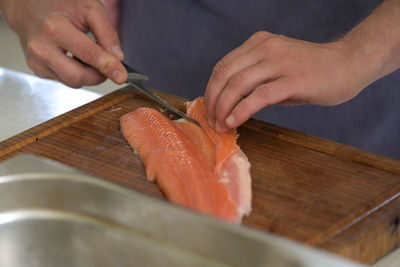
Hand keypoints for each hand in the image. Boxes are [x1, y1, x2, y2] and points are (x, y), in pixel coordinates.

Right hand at [0, 0, 125, 87]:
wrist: (28, 7)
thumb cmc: (60, 4)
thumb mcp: (89, 8)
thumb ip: (107, 32)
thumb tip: (118, 58)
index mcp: (55, 28)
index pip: (88, 54)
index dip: (108, 66)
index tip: (121, 76)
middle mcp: (42, 47)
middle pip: (78, 77)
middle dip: (98, 75)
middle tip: (106, 64)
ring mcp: (37, 61)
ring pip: (72, 82)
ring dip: (88, 75)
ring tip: (88, 56)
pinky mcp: (37, 70)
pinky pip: (64, 80)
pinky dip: (75, 73)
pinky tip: (74, 57)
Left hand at [204, 31, 373, 131]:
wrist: (348, 64)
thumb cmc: (310, 70)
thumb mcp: (276, 67)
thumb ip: (254, 78)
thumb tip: (230, 102)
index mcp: (259, 43)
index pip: (223, 66)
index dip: (211, 89)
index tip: (209, 108)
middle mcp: (266, 48)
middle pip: (225, 74)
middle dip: (213, 100)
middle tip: (211, 120)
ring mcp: (280, 62)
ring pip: (238, 84)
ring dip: (223, 107)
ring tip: (220, 124)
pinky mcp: (293, 79)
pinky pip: (259, 96)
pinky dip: (241, 110)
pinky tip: (234, 122)